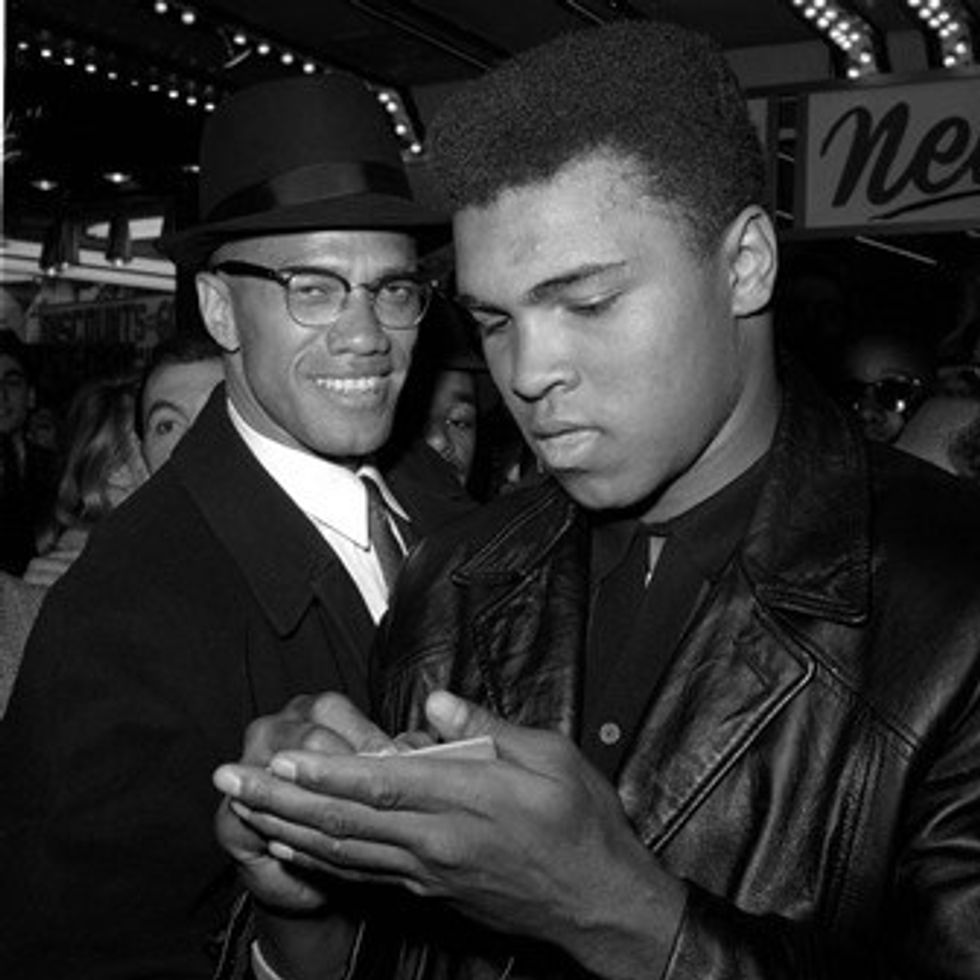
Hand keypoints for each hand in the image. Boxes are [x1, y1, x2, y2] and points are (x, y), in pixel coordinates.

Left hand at [219, 691, 685, 976]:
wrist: (600, 904)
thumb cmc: (582, 823)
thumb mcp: (551, 757)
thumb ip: (486, 728)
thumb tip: (433, 705)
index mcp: (466, 801)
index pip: (379, 784)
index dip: (322, 773)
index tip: (277, 757)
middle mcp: (436, 842)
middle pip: (342, 821)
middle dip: (278, 799)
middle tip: (229, 777)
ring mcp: (428, 872)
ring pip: (341, 852)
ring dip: (284, 829)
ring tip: (241, 807)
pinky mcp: (429, 891)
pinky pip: (361, 876)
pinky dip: (317, 863)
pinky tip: (287, 852)